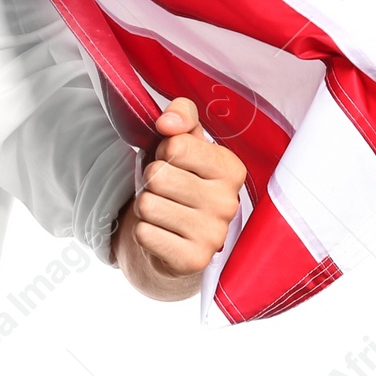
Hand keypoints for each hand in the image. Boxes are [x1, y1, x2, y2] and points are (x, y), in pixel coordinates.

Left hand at [113, 97, 247, 298]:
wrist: (181, 237)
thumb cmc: (182, 180)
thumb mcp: (185, 141)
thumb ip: (181, 115)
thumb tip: (168, 123)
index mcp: (231, 169)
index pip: (176, 146)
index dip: (163, 151)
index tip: (172, 161)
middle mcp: (228, 203)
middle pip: (158, 176)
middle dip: (151, 180)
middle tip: (165, 190)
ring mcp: (214, 235)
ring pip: (147, 205)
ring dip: (146, 205)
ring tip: (163, 210)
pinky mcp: (194, 260)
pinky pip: (144, 234)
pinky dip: (144, 231)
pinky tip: (163, 232)